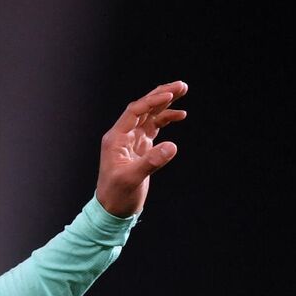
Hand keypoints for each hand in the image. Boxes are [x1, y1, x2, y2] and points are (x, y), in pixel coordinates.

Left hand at [95, 81, 187, 216]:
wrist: (113, 210)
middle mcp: (123, 136)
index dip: (152, 102)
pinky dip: (166, 119)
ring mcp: (132, 141)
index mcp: (116, 139)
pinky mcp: (141, 148)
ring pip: (150, 116)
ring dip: (165, 104)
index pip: (134, 112)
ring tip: (182, 91)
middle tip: (181, 86)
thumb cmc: (116, 196)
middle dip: (161, 95)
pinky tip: (180, 115)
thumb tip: (172, 146)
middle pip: (143, 109)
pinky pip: (154, 127)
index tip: (170, 95)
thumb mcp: (132, 179)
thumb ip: (151, 162)